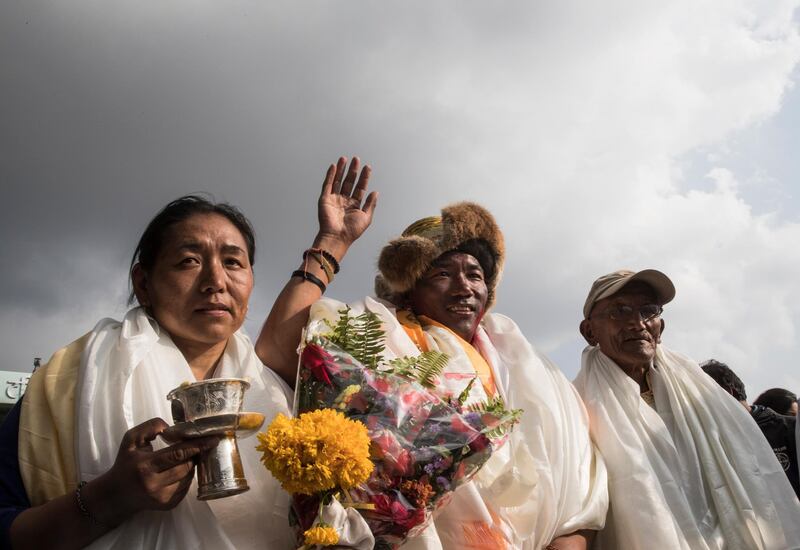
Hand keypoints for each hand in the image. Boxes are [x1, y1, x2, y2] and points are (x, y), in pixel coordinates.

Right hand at [98, 418, 218, 521]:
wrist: (116, 495)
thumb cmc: (125, 463)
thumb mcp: (131, 440)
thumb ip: (150, 427)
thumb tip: (171, 428)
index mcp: (145, 466)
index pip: (178, 454)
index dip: (197, 446)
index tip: (213, 439)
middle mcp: (154, 484)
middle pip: (187, 466)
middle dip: (194, 454)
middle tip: (195, 446)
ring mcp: (162, 497)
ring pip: (189, 476)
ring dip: (190, 465)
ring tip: (181, 459)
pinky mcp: (168, 505)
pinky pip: (187, 487)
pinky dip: (186, 476)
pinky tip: (176, 471)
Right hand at [316, 157, 377, 253]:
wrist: (337, 237)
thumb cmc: (352, 231)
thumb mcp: (366, 217)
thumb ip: (370, 204)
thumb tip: (375, 192)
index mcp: (354, 205)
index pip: (360, 188)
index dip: (364, 178)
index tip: (368, 167)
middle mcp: (344, 201)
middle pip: (349, 182)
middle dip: (353, 171)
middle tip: (356, 159)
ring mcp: (334, 199)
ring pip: (338, 181)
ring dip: (341, 169)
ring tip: (345, 158)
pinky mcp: (325, 199)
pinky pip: (328, 184)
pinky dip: (330, 175)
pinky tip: (334, 166)